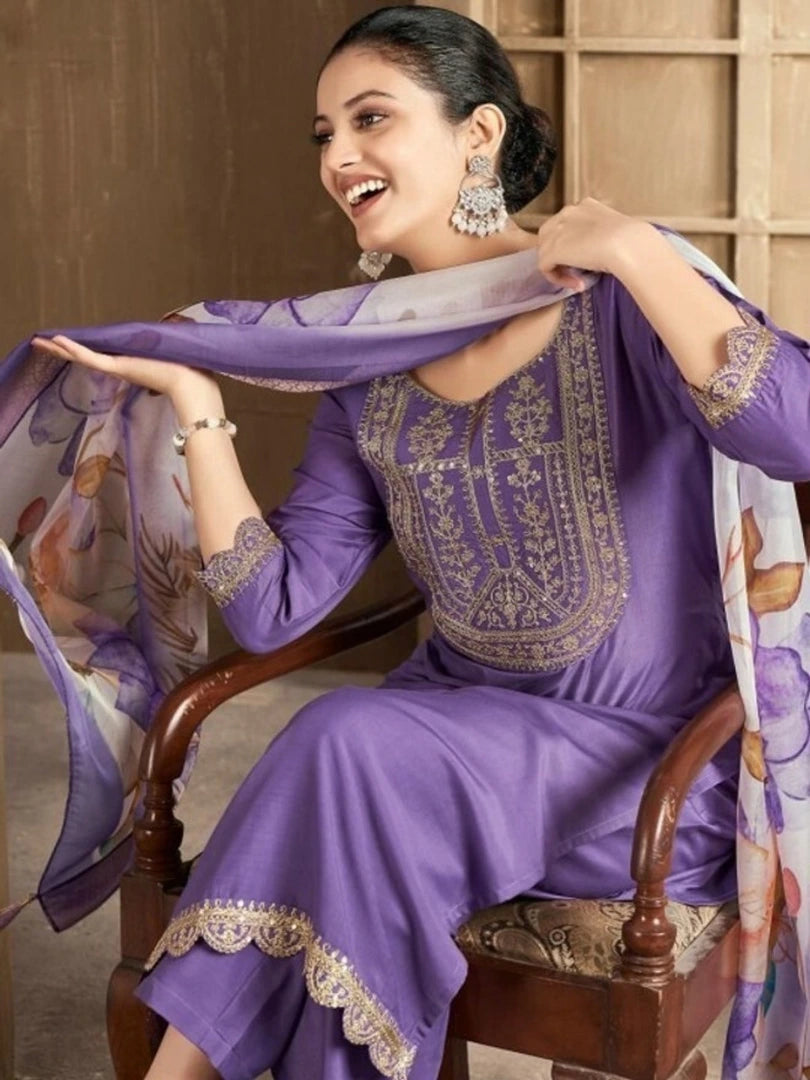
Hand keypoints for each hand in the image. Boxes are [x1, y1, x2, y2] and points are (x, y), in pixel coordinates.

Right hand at [30, 334, 219, 405]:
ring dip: (60, 349)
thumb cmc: (190, 368)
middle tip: (43, 343)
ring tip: (39, 342)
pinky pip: (90, 358)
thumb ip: (169, 336)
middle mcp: (123, 367)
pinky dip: (73, 349)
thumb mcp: (176, 345)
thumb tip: (170, 321)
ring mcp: (119, 368)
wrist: (193, 384)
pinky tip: (55, 341)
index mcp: (135, 363)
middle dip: (65, 350)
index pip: (106, 354)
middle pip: (88, 357)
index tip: (72, 343)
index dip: (87, 348)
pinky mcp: (119, 368)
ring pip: (83, 358)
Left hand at [536, 197, 654, 290]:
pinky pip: (545, 268)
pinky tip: (577, 284)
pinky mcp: (552, 249)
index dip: (570, 245)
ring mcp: (557, 230)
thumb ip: (600, 235)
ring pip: (545, 253)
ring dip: (560, 270)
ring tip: (578, 281)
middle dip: (559, 256)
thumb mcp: (614, 231)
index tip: (584, 260)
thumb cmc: (631, 240)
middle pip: (548, 237)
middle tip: (576, 272)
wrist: (627, 244)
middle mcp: (567, 213)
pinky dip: (558, 279)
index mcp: (584, 206)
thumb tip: (597, 250)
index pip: (565, 225)